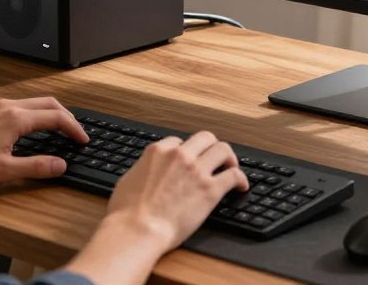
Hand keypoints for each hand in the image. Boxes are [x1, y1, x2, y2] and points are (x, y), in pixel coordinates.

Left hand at [0, 97, 87, 188]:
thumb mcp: (5, 171)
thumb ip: (36, 167)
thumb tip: (61, 165)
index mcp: (16, 119)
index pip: (56, 117)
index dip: (74, 128)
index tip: (83, 140)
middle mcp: (10, 107)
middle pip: (49, 103)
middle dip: (67, 116)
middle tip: (76, 133)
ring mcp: (0, 106)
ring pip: (36, 102)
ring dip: (52, 113)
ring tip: (61, 129)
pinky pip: (23, 105)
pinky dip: (38, 112)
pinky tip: (36, 127)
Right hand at [105, 131, 248, 253]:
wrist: (138, 230)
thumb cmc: (127, 213)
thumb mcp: (128, 180)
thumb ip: (142, 170)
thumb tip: (146, 172)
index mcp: (158, 152)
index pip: (179, 141)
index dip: (186, 151)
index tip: (190, 160)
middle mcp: (179, 156)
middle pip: (205, 138)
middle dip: (210, 146)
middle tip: (214, 157)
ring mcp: (196, 171)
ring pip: (223, 149)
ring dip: (229, 158)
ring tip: (231, 167)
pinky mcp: (210, 189)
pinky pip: (233, 175)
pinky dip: (240, 179)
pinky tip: (241, 186)